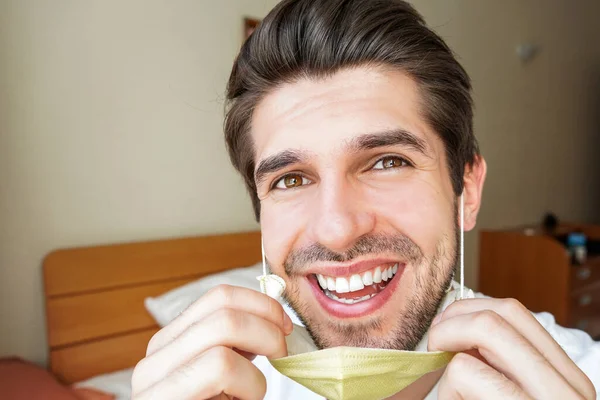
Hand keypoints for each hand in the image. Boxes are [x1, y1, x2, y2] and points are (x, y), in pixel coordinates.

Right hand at [131, 285, 292, 399]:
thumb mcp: (228, 377)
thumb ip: (239, 346)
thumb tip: (274, 317)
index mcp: (173, 342)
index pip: (219, 296)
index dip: (260, 303)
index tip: (284, 324)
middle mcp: (157, 354)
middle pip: (223, 307)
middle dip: (267, 323)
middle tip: (283, 348)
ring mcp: (156, 376)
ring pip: (223, 329)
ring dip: (257, 356)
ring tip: (253, 389)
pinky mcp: (163, 397)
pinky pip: (220, 365)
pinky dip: (249, 383)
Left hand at [428, 298, 595, 398]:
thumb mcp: (510, 392)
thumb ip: (497, 363)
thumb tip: (458, 323)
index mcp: (565, 378)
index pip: (516, 314)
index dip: (469, 309)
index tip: (444, 326)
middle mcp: (570, 387)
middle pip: (502, 312)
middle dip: (454, 318)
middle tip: (433, 343)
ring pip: (487, 330)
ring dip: (449, 352)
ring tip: (444, 382)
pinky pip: (465, 370)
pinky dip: (444, 386)